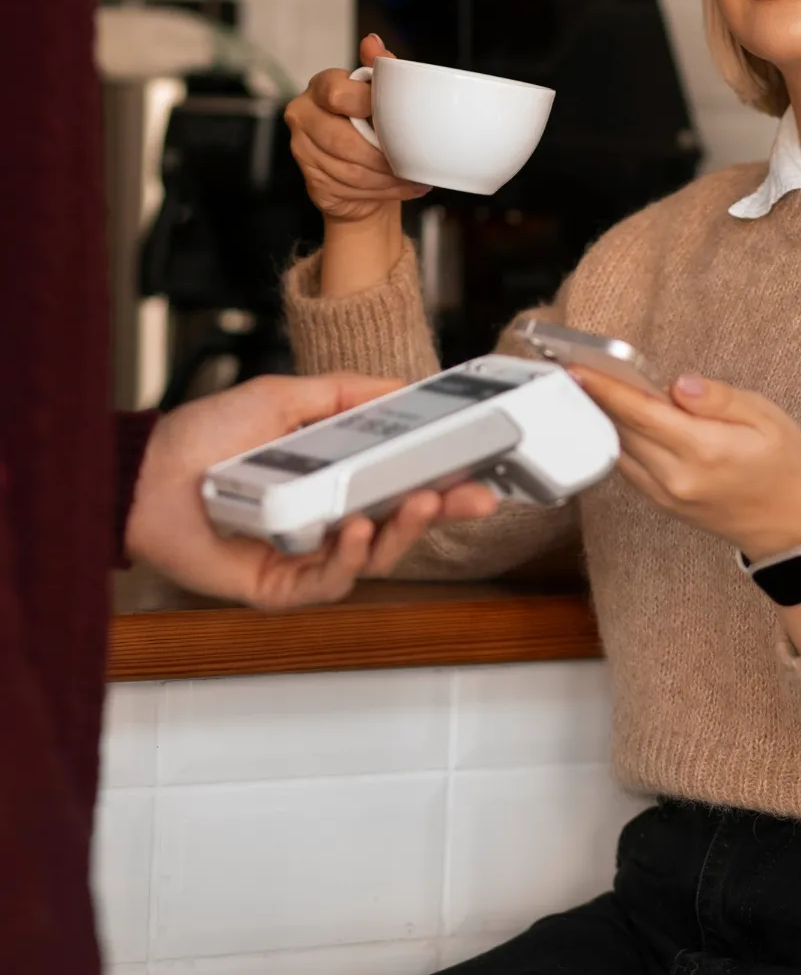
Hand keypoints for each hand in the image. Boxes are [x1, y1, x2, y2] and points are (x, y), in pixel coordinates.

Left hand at [124, 373, 498, 609]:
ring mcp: (306, 556)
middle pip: (400, 526)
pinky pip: (327, 582)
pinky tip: (354, 530)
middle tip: (476, 498)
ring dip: (403, 533)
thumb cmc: (204, 437)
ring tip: (419, 503)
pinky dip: (348, 559)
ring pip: (373, 558)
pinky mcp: (279, 587)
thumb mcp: (284, 396)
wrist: (145, 473)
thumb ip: (343, 393)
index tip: (481, 468)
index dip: (444, 479)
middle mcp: (327, 520)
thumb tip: (400, 387)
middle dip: (443, 513)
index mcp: (334, 478)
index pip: (402, 483)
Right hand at [284, 35, 430, 222]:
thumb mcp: (380, 94)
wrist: (361, 170)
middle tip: (411, 160)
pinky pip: (347, 189)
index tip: (394, 118)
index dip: (368, 107)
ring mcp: (303, 151)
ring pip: (349, 170)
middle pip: (342, 141)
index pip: (338, 94)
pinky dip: (381, 192)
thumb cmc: (371, 126)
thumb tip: (372, 42)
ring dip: (386, 178)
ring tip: (412, 177)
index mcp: (321, 87)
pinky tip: (401, 187)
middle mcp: (304, 116)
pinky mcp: (312, 181)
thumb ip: (380, 68)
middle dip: (382, 156)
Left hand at [574, 368, 800, 562]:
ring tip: (589, 389)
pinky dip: (618, 441)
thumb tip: (679, 384)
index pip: (642, 413)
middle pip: (623, 430)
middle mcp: (678, 476)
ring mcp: (666, 494)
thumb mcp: (767, 418)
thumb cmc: (784, 464)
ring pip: (620, 450)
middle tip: (576, 370)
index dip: (606, 389)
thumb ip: (719, 398)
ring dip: (604, 420)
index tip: (579, 369)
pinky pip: (629, 468)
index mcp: (705, 449)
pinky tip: (615, 420)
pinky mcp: (663, 504)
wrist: (791, 525)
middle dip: (597, 398)